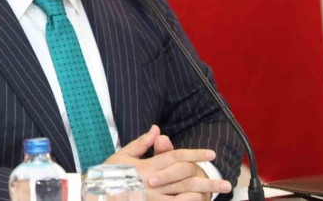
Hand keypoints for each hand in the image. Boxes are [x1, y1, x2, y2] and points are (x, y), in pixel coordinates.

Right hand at [104, 125, 230, 200]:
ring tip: (216, 196)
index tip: (211, 154)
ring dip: (202, 195)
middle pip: (186, 179)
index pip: (176, 157)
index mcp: (148, 166)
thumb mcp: (123, 155)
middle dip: (208, 180)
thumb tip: (157, 129)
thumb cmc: (108, 175)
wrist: (95, 194)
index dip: (195, 154)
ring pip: (183, 196)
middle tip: (227, 184)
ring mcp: (153, 198)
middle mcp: (153, 182)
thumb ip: (142, 143)